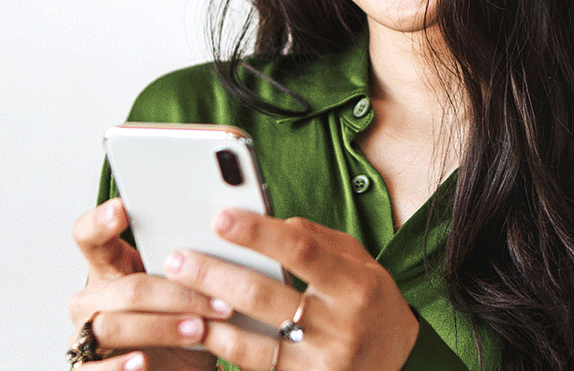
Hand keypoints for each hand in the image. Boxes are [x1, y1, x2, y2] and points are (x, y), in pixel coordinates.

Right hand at [68, 198, 232, 370]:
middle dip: (174, 294)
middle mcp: (94, 298)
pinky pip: (93, 368)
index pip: (90, 236)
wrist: (177, 370)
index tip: (123, 208)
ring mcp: (86, 332)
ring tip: (197, 331)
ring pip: (112, 324)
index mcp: (111, 268)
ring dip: (159, 327)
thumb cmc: (180, 328)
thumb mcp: (189, 294)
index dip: (101, 221)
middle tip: (216, 303)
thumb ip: (193, 269)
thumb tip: (233, 243)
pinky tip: (141, 362)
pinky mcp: (87, 366)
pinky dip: (117, 366)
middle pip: (125, 288)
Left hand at [163, 210, 418, 370]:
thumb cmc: (369, 302)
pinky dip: (222, 347)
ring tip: (174, 296)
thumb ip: (316, 239)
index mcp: (356, 286)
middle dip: (212, 275)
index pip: (301, 251)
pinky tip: (198, 330)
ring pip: (250, 342)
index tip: (219, 217)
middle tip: (176, 259)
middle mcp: (341, 328)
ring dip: (205, 318)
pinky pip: (253, 368)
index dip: (257, 233)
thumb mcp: (358, 263)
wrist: (398, 362)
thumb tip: (268, 222)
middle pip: (263, 297)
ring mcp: (323, 365)